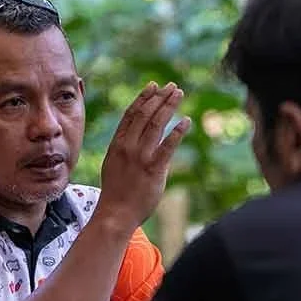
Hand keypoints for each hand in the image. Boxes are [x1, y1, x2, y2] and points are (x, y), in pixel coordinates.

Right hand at [96, 81, 190, 230]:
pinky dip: (178, 131)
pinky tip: (186, 121)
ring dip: (168, 106)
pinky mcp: (153, 169)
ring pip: (156, 124)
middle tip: (172, 87)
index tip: (153, 86)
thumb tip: (136, 139)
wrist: (114, 214)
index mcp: (117, 144)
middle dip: (159, 97)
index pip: (131, 114)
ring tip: (178, 94)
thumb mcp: (114, 164)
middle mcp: (128, 146)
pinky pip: (168, 146)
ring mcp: (140, 157)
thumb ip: (124, 149)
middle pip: (145, 114)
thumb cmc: (115, 192)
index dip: (143, 98)